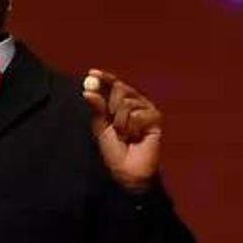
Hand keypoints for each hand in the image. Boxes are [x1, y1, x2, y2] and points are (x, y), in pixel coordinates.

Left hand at [82, 69, 160, 193]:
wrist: (126, 169)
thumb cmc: (113, 150)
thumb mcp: (101, 127)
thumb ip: (97, 108)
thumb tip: (87, 90)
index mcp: (120, 104)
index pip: (114, 85)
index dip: (104, 78)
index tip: (92, 72)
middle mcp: (135, 103)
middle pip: (120, 88)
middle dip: (111, 105)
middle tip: (111, 120)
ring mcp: (146, 110)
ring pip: (128, 102)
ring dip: (120, 122)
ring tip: (124, 135)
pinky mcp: (156, 119)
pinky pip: (138, 114)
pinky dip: (131, 127)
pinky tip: (135, 137)